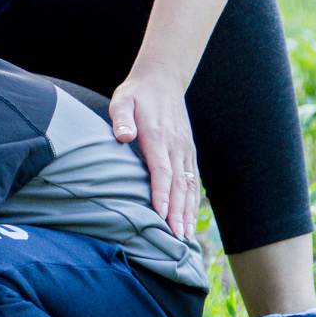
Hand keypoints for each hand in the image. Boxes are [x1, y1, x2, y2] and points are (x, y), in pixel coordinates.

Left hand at [108, 69, 202, 240]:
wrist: (162, 79)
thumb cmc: (137, 93)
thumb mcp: (122, 99)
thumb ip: (121, 118)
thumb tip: (123, 136)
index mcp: (158, 136)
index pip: (161, 170)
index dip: (162, 193)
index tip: (161, 215)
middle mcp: (176, 145)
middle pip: (179, 183)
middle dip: (178, 212)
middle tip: (176, 237)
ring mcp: (186, 149)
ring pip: (190, 185)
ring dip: (188, 211)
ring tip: (185, 236)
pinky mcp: (189, 150)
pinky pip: (194, 179)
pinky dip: (193, 200)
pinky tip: (190, 218)